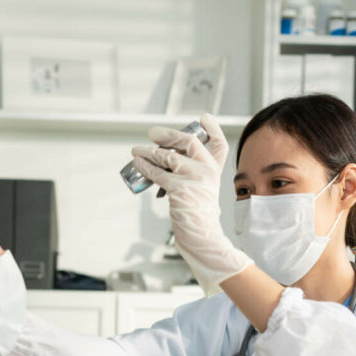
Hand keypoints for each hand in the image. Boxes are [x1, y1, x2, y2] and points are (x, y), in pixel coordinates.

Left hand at [131, 113, 251, 294]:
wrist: (202, 236)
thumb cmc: (197, 216)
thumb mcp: (202, 191)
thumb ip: (193, 174)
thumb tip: (166, 160)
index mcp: (214, 170)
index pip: (219, 144)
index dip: (212, 128)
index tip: (202, 118)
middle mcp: (207, 171)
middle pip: (189, 142)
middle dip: (168, 134)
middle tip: (152, 133)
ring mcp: (194, 178)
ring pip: (168, 157)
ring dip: (148, 152)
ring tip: (136, 150)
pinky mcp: (180, 188)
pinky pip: (158, 173)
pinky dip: (144, 166)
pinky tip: (137, 162)